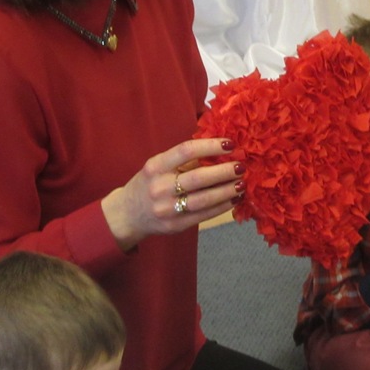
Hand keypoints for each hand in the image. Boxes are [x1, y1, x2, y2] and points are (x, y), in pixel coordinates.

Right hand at [101, 138, 240, 249]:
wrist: (127, 214)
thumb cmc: (148, 183)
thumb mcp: (158, 166)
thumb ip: (184, 160)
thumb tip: (220, 150)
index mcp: (156, 166)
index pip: (186, 151)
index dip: (210, 146)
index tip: (229, 144)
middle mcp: (160, 187)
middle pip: (198, 178)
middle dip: (223, 171)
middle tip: (241, 166)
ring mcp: (167, 209)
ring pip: (203, 199)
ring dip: (226, 191)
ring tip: (241, 184)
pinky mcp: (175, 225)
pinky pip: (203, 215)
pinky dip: (222, 207)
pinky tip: (233, 200)